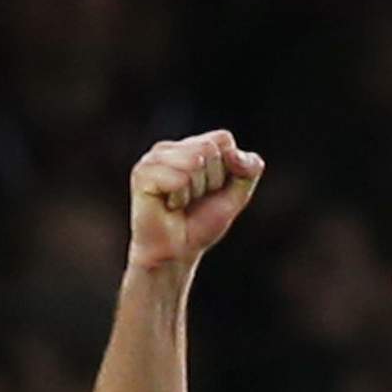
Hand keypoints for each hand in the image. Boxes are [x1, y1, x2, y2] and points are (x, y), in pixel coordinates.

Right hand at [127, 129, 263, 271]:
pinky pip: (179, 178)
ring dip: (194, 191)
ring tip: (180, 202)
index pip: (223, 139)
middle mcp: (171, 147)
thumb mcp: (237, 195)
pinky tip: (168, 206)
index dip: (226, 169)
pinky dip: (180, 199)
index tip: (212, 190)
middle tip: (194, 199)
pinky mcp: (142, 173)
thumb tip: (233, 153)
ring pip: (194, 161)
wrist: (177, 253)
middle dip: (210, 181)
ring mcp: (154, 158)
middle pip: (209, 149)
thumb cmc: (201, 223)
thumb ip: (249, 169)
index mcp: (192, 145)